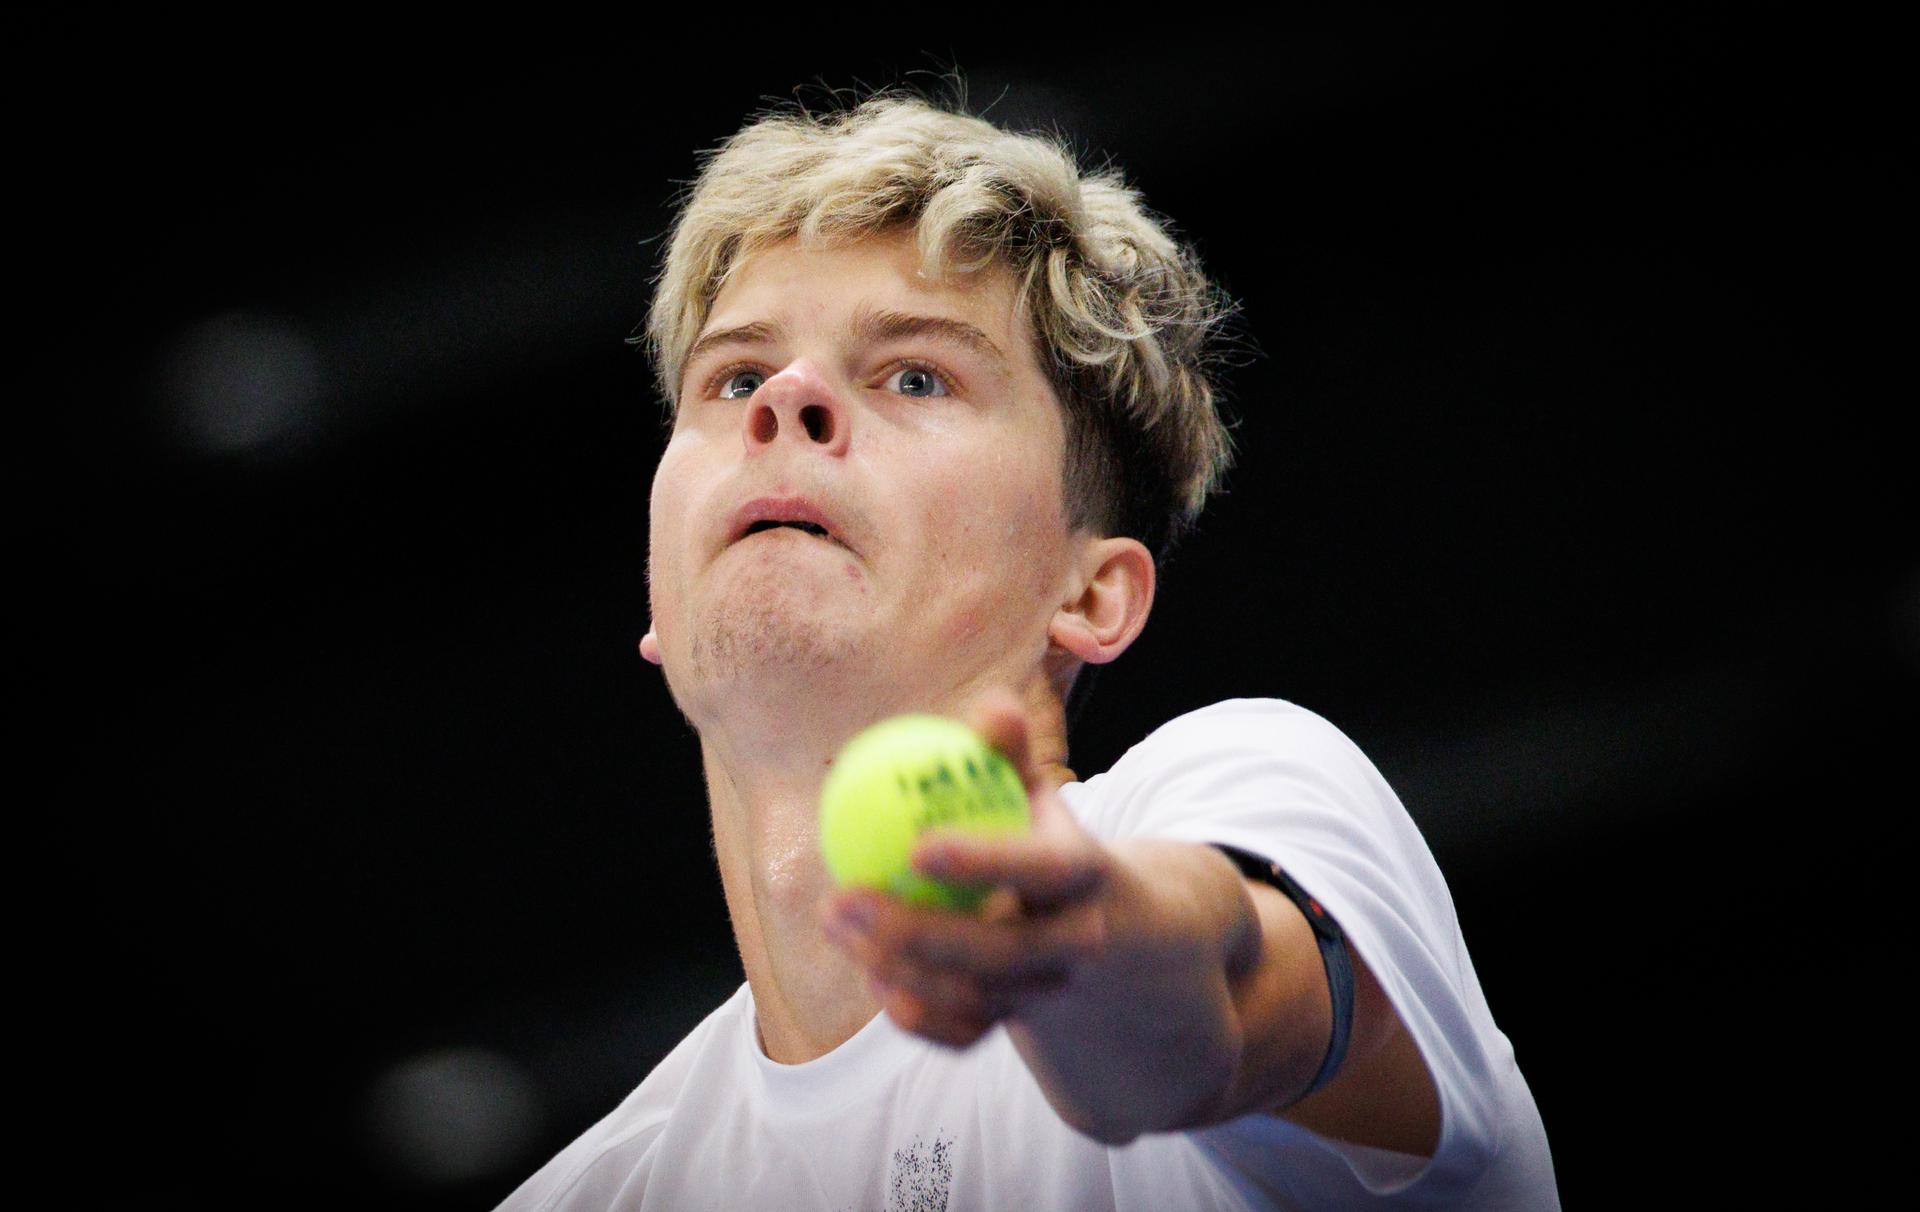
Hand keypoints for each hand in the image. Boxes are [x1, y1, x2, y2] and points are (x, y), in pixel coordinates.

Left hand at [817, 683, 1113, 1047]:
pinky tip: (867, 974)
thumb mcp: (1033, 790)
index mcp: (1085, 875)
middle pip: (1001, 953)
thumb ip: (1008, 751)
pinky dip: (913, 1014)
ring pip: (972, 998)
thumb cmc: (1044, 838)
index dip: (985, 862)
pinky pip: (960, 1035)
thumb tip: (989, 708)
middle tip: (844, 896)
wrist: (1105, 928)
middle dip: (917, 933)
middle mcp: (1075, 942)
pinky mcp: (1017, 1026)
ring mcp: (1047, 992)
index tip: (917, 845)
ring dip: (895, 968)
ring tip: (835, 920)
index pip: (1040, 870)